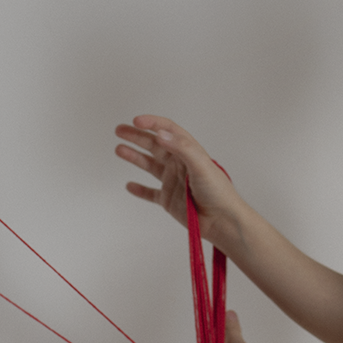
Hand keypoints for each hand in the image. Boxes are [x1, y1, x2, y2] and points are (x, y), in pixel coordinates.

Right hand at [115, 116, 241, 245]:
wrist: (222, 221)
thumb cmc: (218, 192)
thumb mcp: (202, 165)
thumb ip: (182, 148)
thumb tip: (161, 134)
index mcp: (188, 152)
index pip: (168, 131)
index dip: (152, 123)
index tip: (136, 121)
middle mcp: (179, 164)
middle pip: (154, 145)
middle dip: (137, 136)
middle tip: (120, 130)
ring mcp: (173, 181)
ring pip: (149, 165)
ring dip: (135, 156)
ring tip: (119, 149)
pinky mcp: (169, 199)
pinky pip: (151, 193)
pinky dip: (140, 190)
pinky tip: (129, 185)